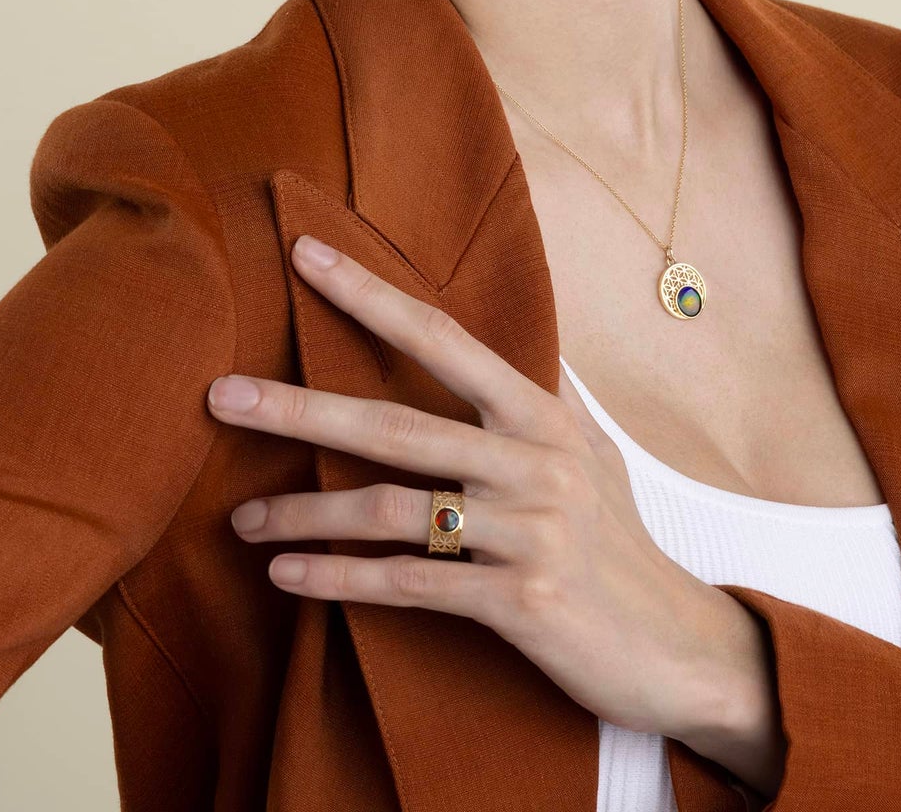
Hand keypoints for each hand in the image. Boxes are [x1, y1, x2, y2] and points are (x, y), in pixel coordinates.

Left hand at [205, 233, 755, 744]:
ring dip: (305, 512)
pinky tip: (288, 574)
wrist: (679, 646)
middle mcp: (535, 459)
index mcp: (541, 413)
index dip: (371, 295)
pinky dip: (340, 578)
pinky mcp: (520, 600)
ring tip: (242, 517)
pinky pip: (409, 584)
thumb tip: (504, 340)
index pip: (442, 337)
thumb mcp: (587, 452)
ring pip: (391, 510)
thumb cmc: (617, 541)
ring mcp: (529, 529)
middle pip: (395, 423)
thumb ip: (536, 398)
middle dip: (299, 408)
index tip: (306, 254)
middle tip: (221, 396)